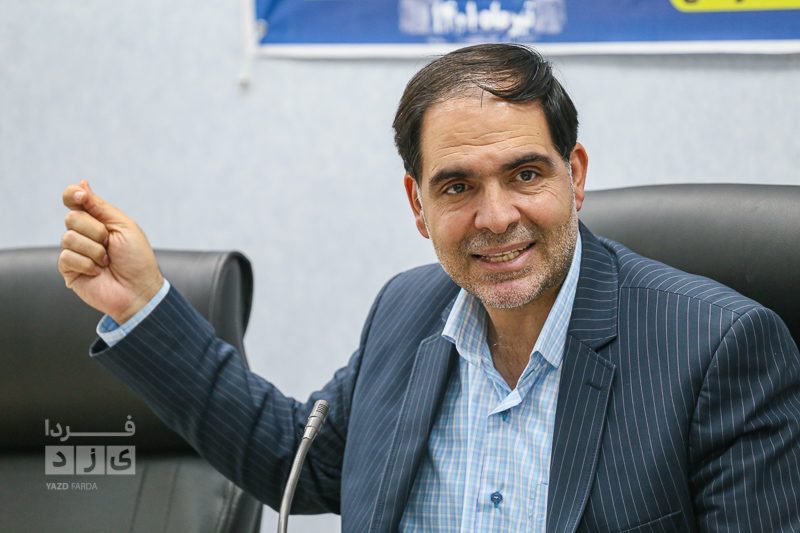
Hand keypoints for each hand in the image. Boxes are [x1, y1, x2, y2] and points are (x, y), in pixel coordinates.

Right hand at [59, 180, 163, 324]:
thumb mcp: (123, 226)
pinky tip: (98, 272)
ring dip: (95, 250)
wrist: (139, 289)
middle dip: (96, 231)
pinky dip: (88, 264)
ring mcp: (74, 252)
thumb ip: (100, 207)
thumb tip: (82, 184)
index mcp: (97, 220)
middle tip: (110, 245)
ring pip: (69, 238)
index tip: (80, 196)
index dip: (73, 195)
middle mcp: (83, 234)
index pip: (73, 200)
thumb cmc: (137, 259)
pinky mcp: (69, 270)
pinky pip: (67, 257)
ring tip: (107, 261)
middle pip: (72, 218)